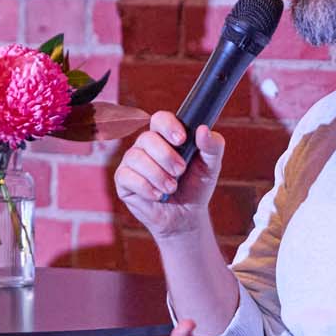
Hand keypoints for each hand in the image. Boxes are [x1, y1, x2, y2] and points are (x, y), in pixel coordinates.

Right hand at [114, 112, 224, 240]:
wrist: (186, 216)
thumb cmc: (195, 186)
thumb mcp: (211, 166)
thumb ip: (212, 146)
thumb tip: (203, 129)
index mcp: (166, 136)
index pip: (160, 119)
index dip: (168, 126)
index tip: (182, 140)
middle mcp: (146, 145)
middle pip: (147, 138)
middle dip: (166, 156)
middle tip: (180, 171)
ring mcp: (132, 162)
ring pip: (136, 157)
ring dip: (157, 174)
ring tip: (171, 188)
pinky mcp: (123, 180)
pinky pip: (126, 176)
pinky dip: (145, 187)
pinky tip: (157, 196)